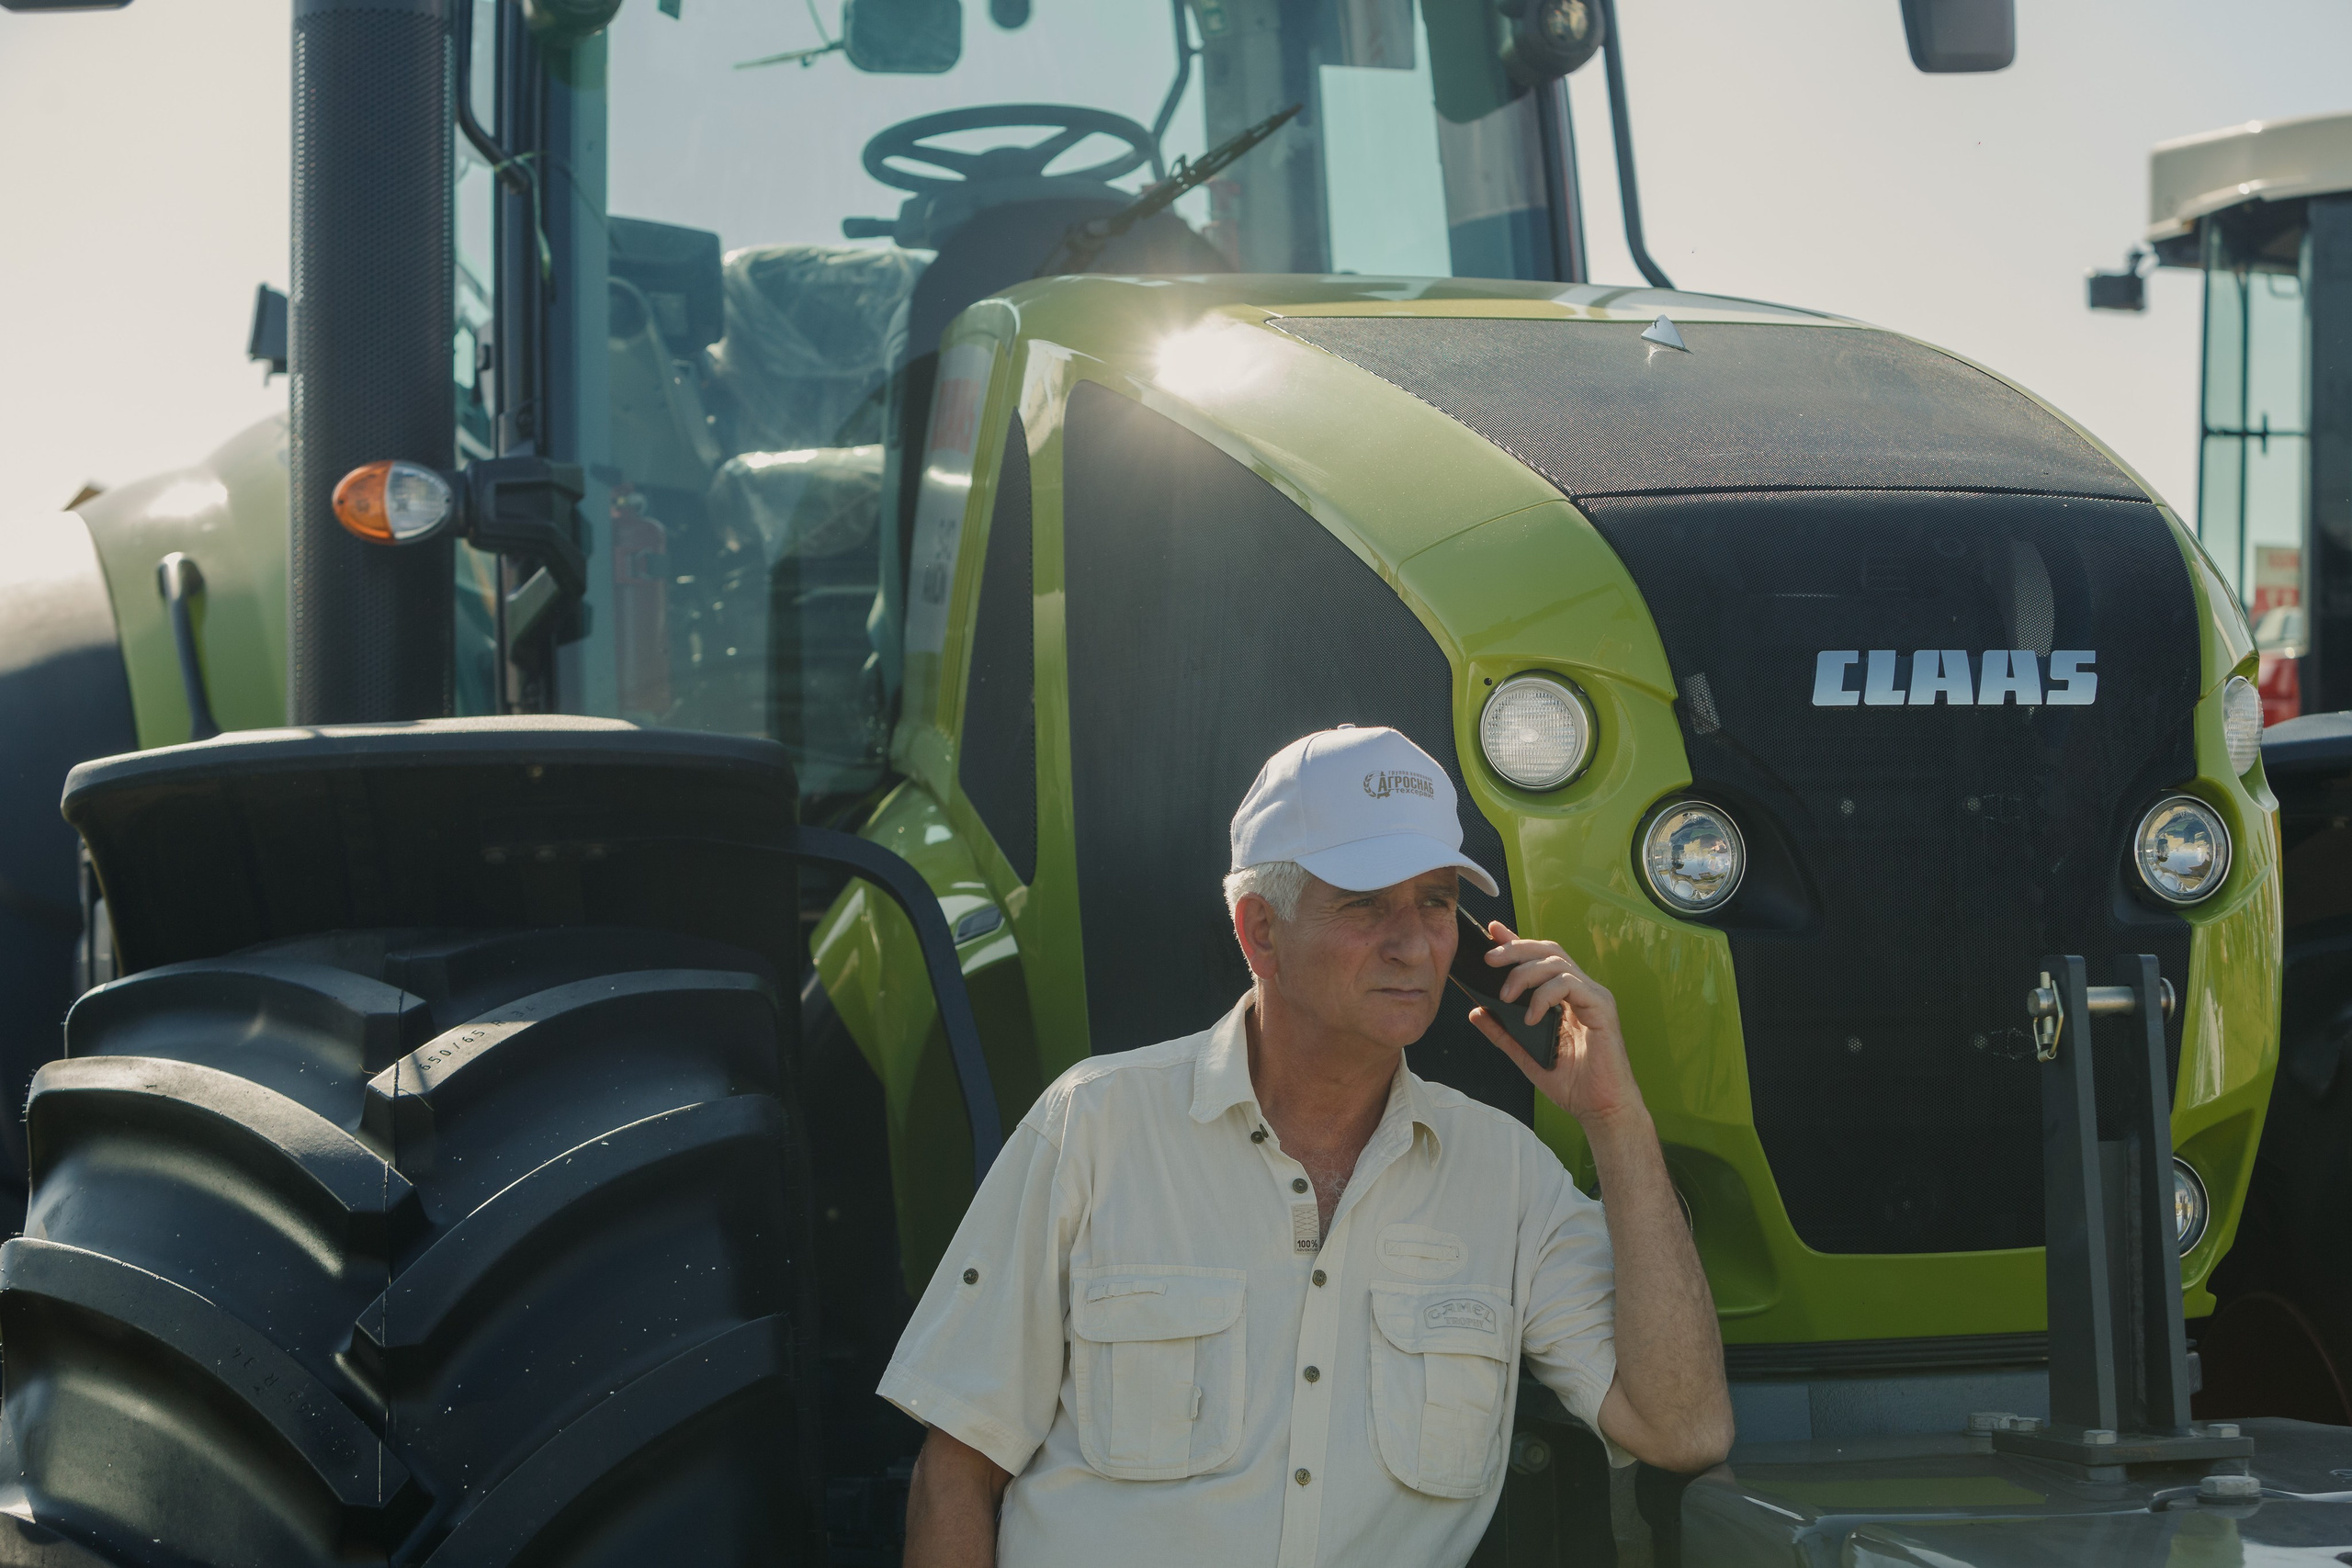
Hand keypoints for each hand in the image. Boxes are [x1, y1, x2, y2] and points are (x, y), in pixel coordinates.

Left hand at [1465, 921, 1647, 1127]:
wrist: (1601, 1110)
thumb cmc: (1572, 1084)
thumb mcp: (1526, 1055)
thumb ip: (1502, 1032)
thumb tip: (1476, 1011)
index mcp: (1565, 998)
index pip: (1540, 959)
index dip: (1517, 941)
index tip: (1492, 931)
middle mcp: (1581, 991)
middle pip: (1549, 951)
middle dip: (1516, 948)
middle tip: (1489, 959)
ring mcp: (1594, 996)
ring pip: (1557, 963)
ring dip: (1525, 974)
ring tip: (1506, 997)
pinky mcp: (1602, 1007)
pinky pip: (1570, 984)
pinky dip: (1545, 996)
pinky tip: (1532, 1017)